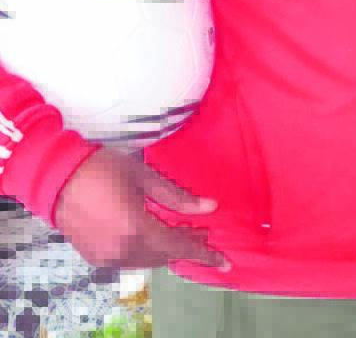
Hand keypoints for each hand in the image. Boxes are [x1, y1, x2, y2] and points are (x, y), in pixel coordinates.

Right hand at [53, 146, 228, 270]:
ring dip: (166, 249)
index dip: (203, 254)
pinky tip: (154, 235)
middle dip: (186, 246)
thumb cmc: (104, 169)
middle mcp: (121, 251)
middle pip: (163, 256)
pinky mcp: (94, 257)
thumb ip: (177, 197)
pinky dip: (146, 251)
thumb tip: (210, 208)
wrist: (56, 177)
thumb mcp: (144, 177)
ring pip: (146, 260)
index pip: (178, 247)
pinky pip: (129, 259)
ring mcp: (106, 257)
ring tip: (182, 231)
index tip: (224, 261)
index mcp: (136, 230)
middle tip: (203, 231)